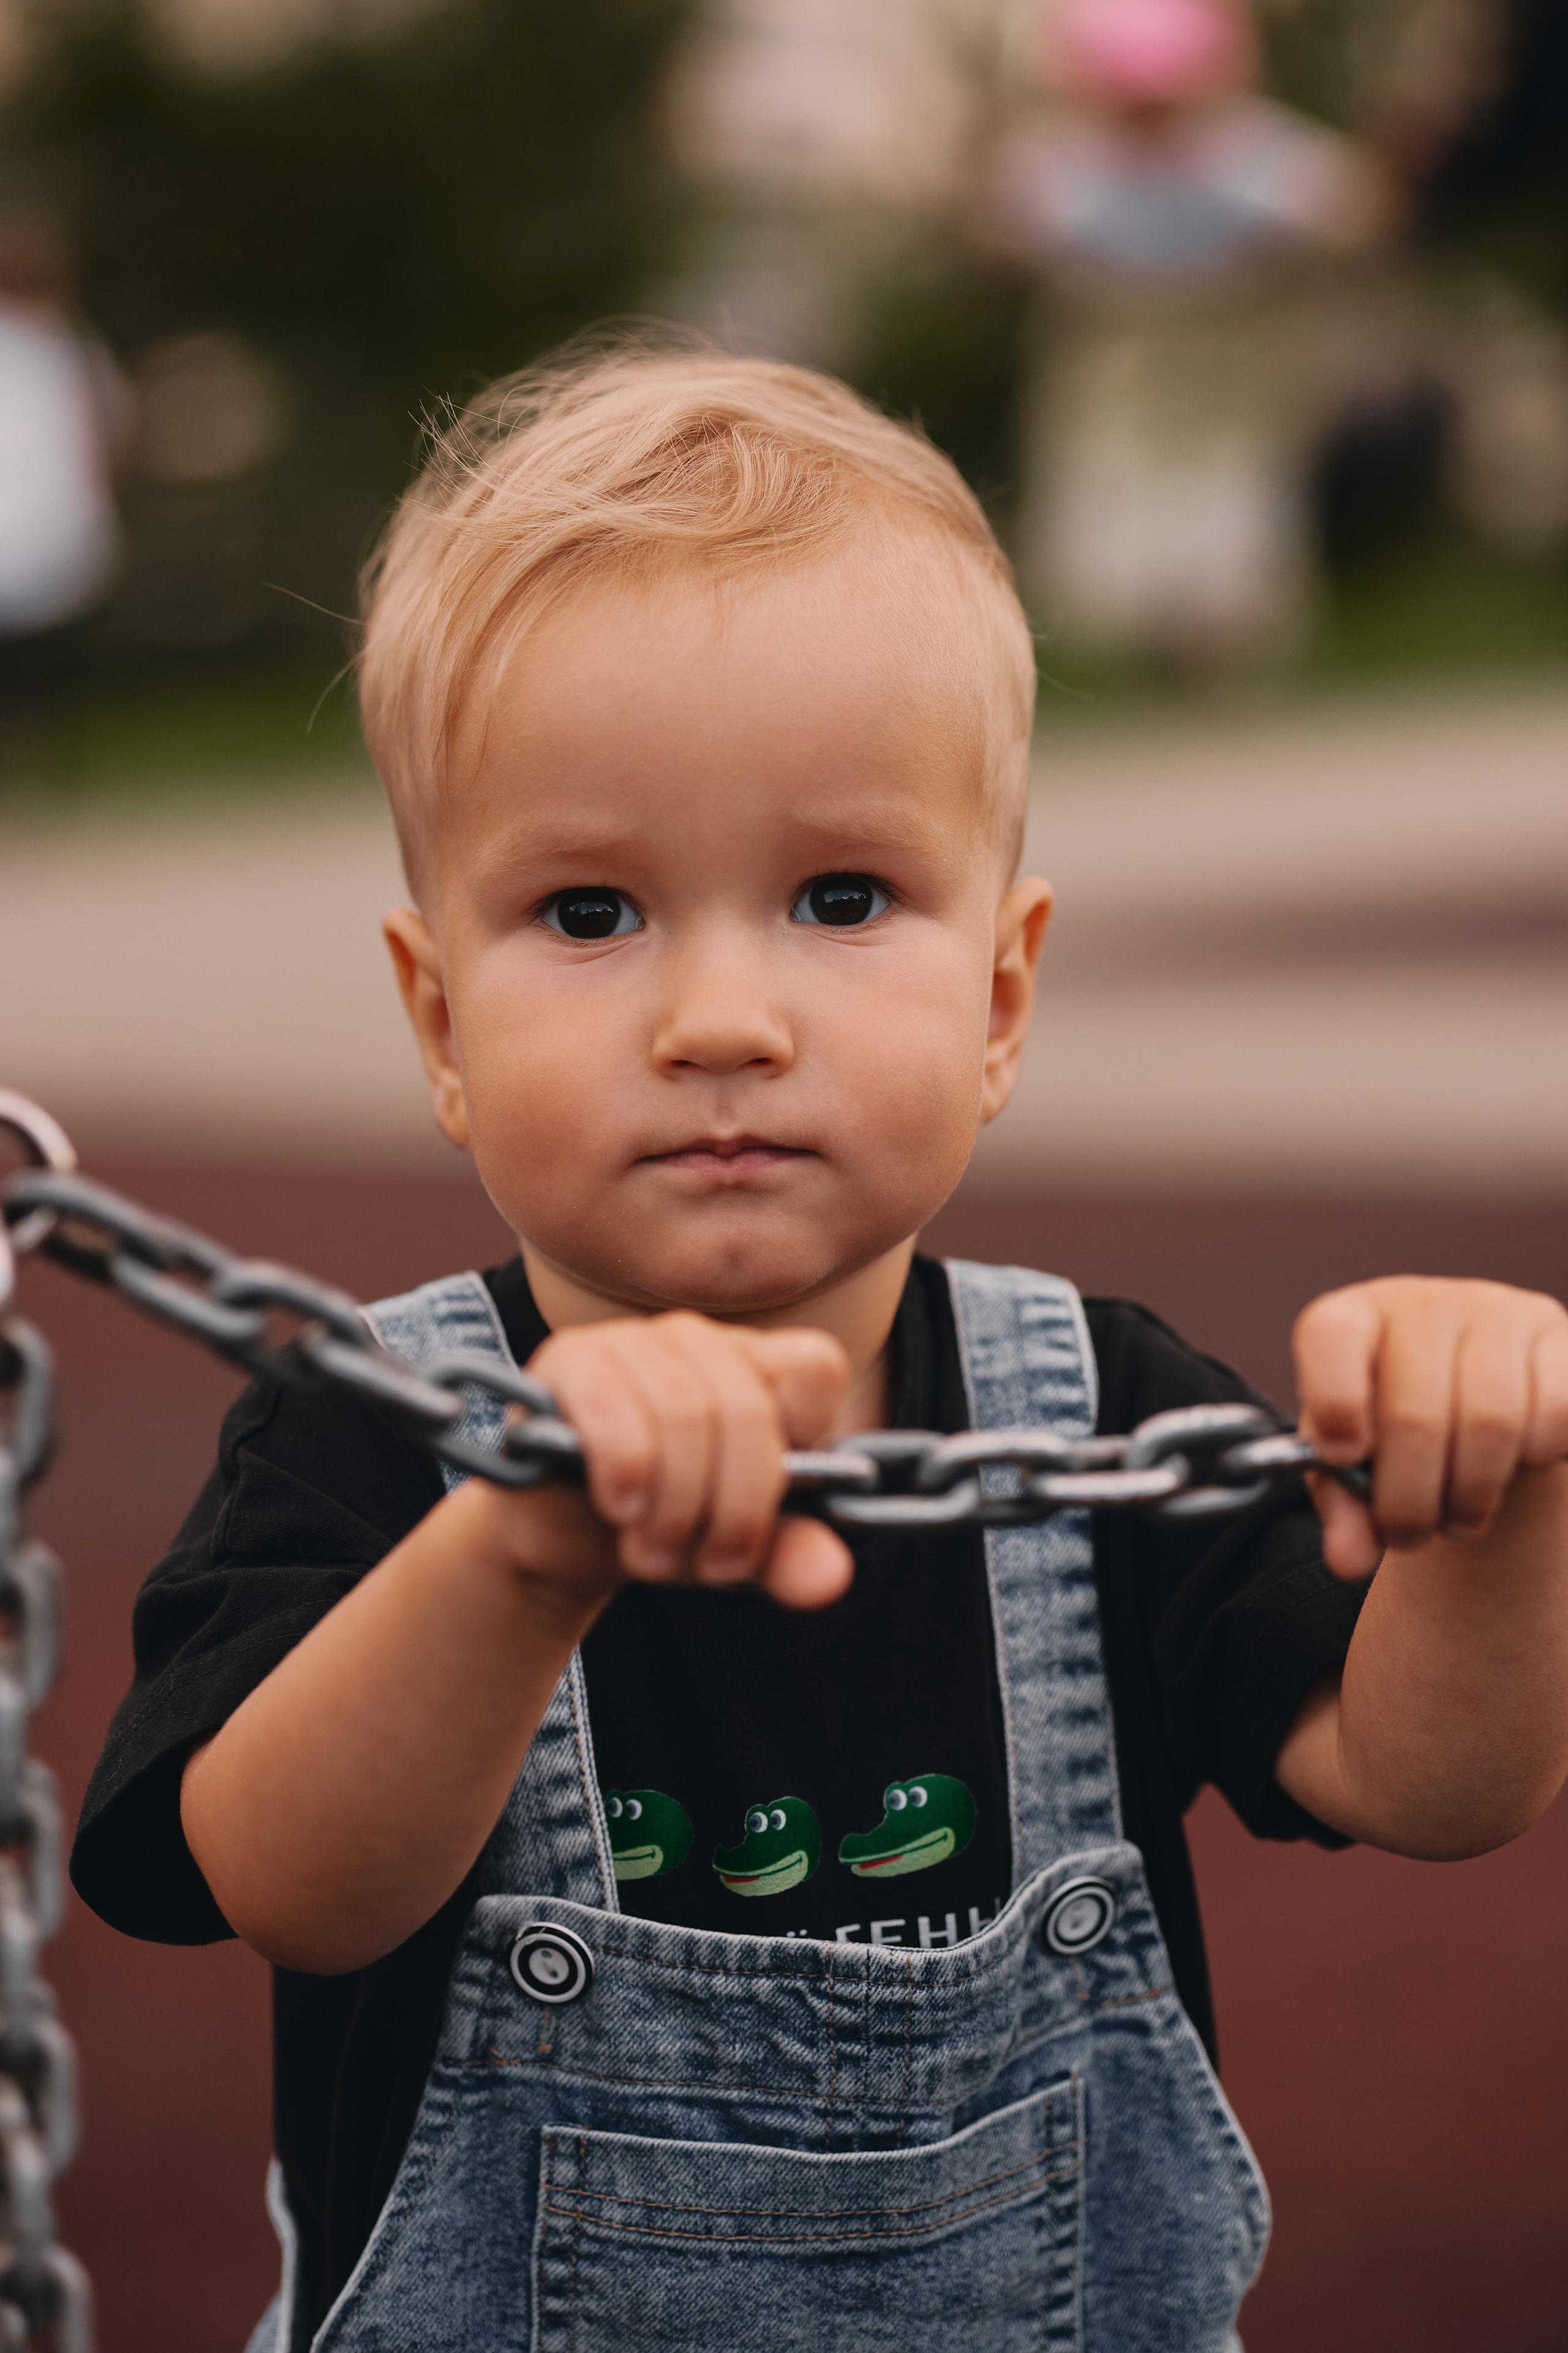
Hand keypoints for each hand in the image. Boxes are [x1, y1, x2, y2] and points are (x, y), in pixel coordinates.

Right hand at [494, 1312, 854, 1610]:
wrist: (565, 1537)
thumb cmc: (665, 1523)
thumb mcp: (737, 1551)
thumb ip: (789, 1556)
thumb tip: (831, 1580)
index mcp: (756, 1366)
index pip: (817, 1368)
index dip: (804, 1443)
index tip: (770, 1504)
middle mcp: (698, 1340)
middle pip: (749, 1410)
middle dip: (736, 1509)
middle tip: (710, 1566)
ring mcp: (631, 1341)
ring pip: (684, 1415)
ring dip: (676, 1508)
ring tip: (655, 1552)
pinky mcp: (571, 1361)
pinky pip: (613, 1410)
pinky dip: (627, 1472)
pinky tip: (621, 1507)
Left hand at [1293, 1277, 1567, 1579]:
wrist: (1471, 1404)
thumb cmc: (1394, 1432)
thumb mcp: (1354, 1465)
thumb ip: (1344, 1506)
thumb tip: (1348, 1562)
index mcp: (1351, 1321)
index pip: (1330, 1336)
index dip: (1334, 1401)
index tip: (1343, 1457)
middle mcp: (1421, 1303)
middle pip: (1416, 1414)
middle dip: (1410, 1500)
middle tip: (1408, 1536)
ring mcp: (1495, 1312)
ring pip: (1492, 1422)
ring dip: (1473, 1495)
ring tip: (1458, 1519)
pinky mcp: (1559, 1336)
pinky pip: (1556, 1413)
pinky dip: (1534, 1460)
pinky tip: (1513, 1468)